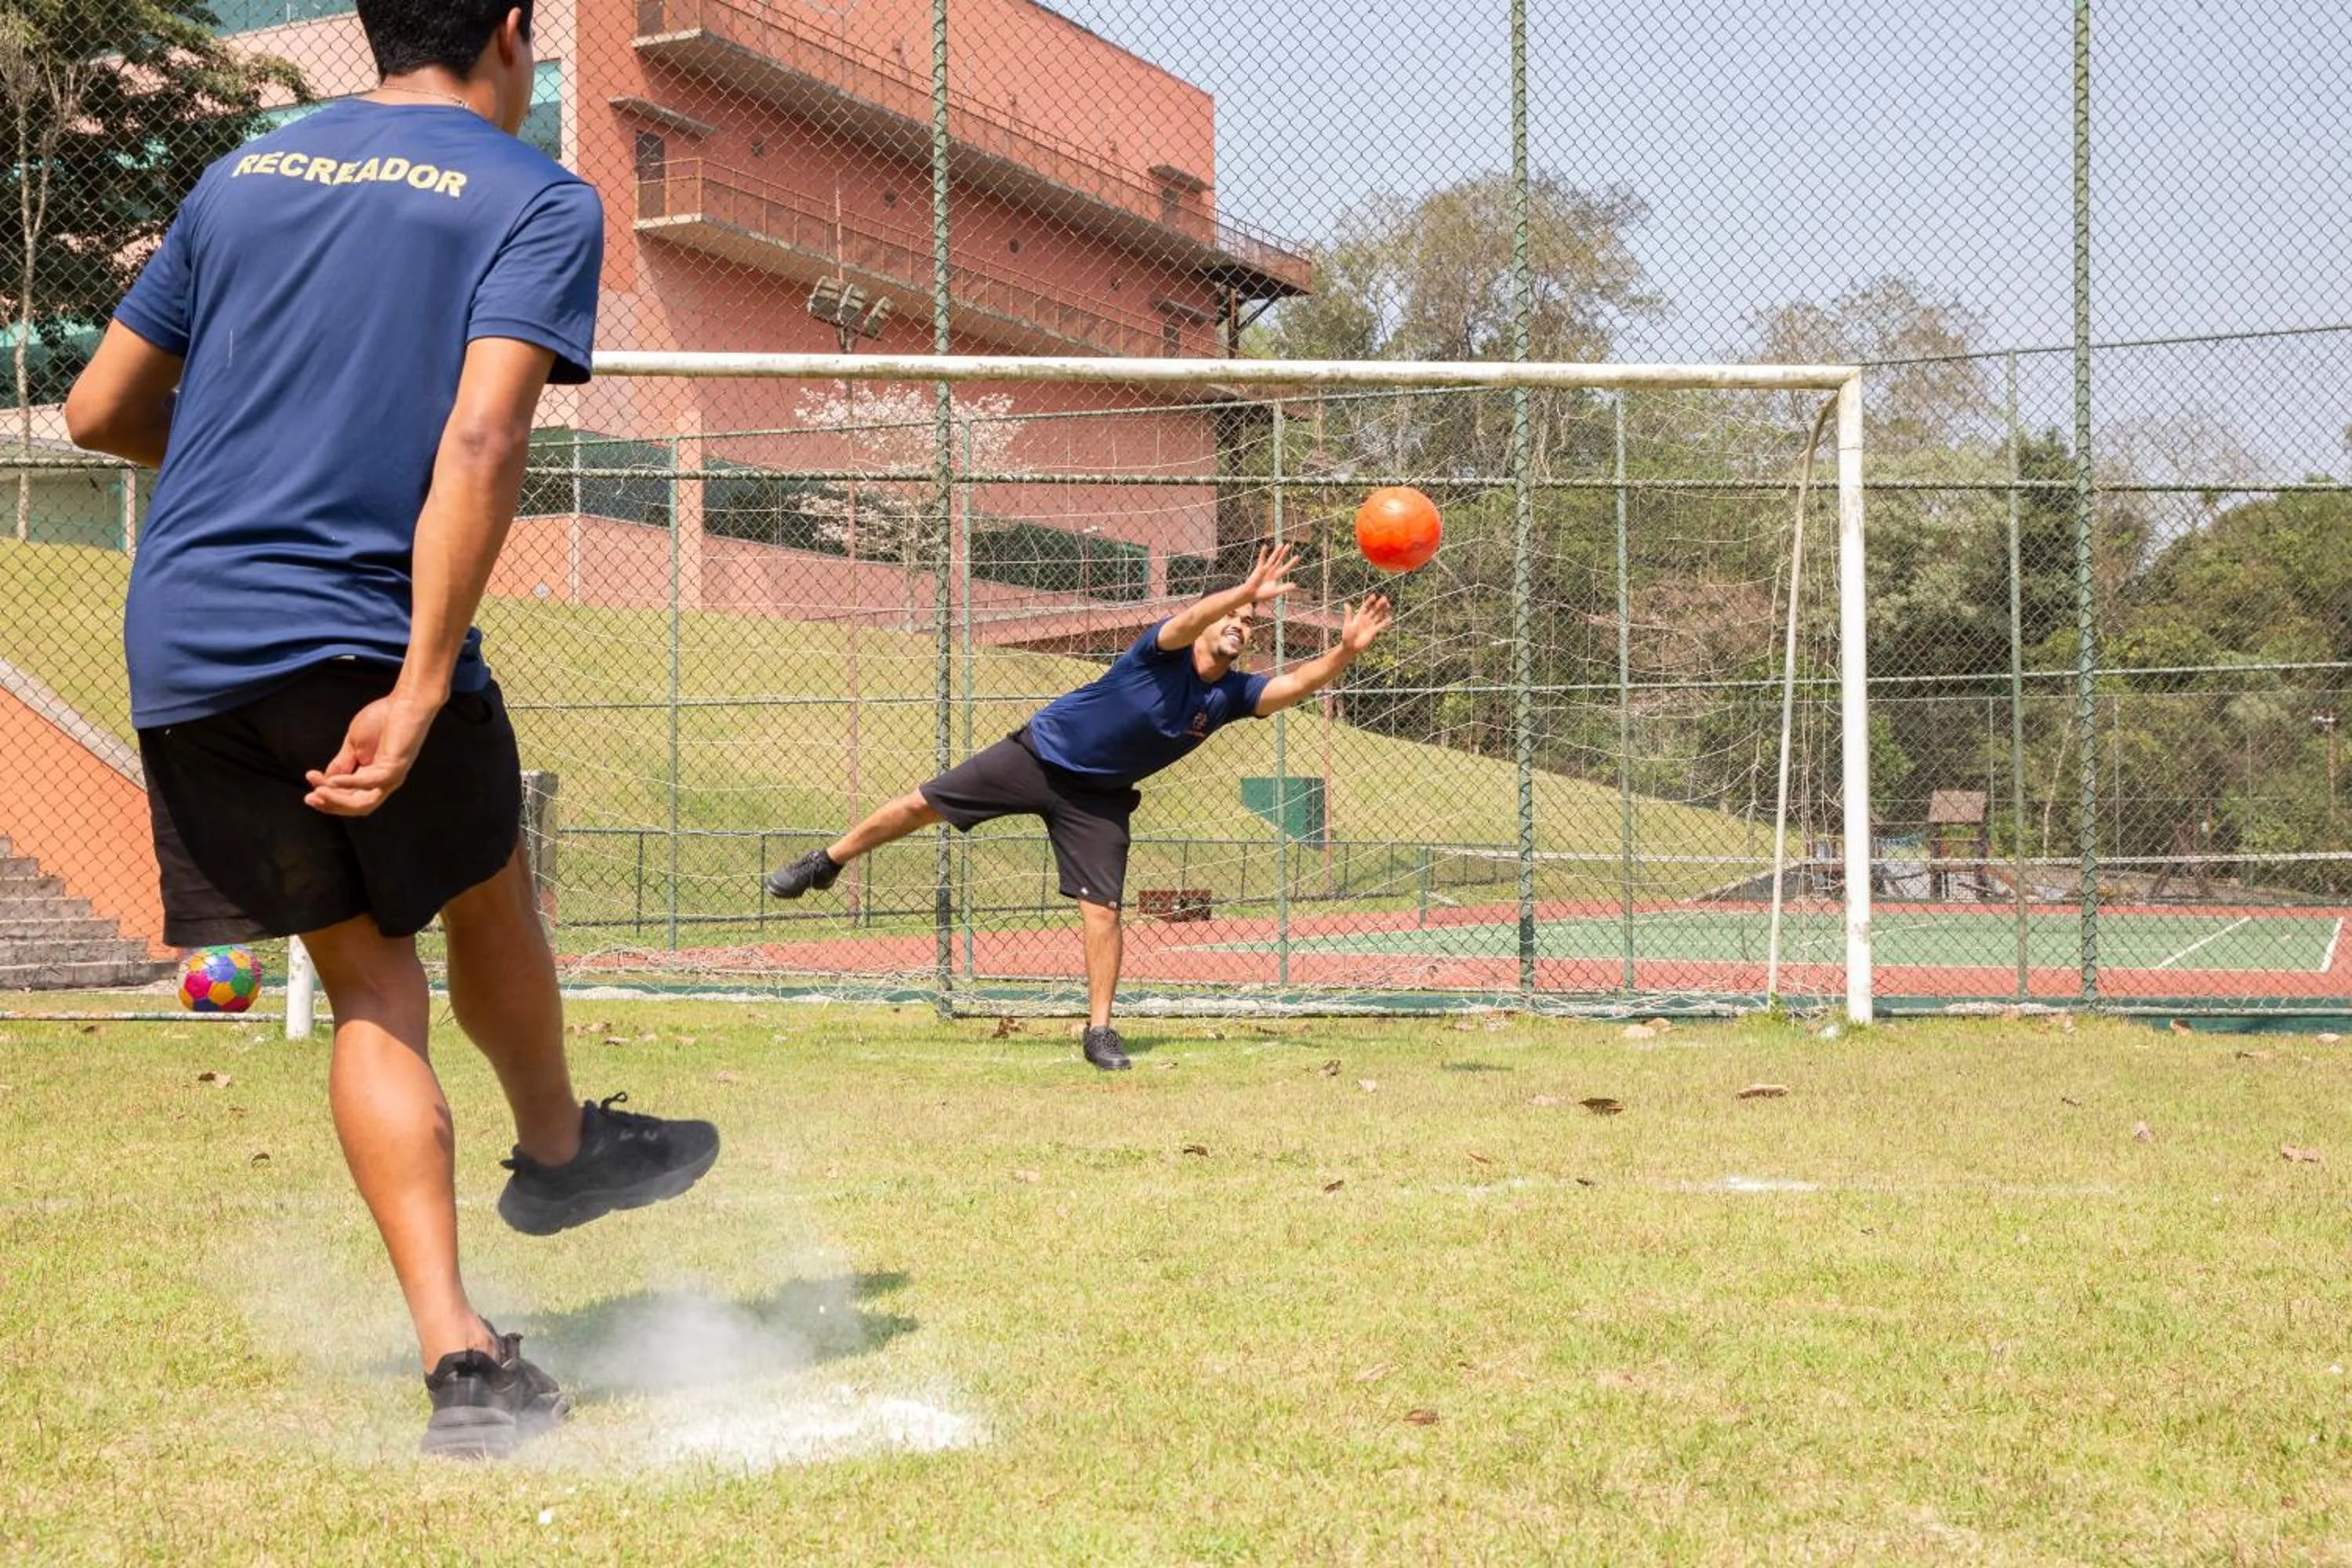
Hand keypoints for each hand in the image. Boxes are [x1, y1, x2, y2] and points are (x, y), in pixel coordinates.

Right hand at [304, 691, 443, 816]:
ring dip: (338, 800)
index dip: (327, 792)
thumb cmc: (382, 719)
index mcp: (373, 777)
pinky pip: (371, 782)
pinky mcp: (395, 767)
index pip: (349, 797)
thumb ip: (341, 764)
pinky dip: (350, 784)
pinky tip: (333, 781)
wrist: (405, 702)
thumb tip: (326, 781)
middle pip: (356, 806)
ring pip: (363, 802)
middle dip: (330, 804)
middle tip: (310, 798)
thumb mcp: (353, 744)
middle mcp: (383, 782)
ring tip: (319, 793)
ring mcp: (391, 776)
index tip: (309, 778)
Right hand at [1241, 540, 1300, 604]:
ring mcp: (1266, 569)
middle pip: (1280, 560)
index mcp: (1277, 576)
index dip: (1292, 562)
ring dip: (1276, 551)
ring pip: (1272, 558)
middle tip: (1289, 545)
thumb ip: (1284, 588)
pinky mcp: (1259, 568)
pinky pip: (1261, 559)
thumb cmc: (1263, 595)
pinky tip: (1265, 546)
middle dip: (1284, 553)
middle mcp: (1272, 571)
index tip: (1298, 556)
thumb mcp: (1275, 591)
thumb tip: (1295, 585)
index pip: (1286, 568)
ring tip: (1281, 544)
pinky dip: (1263, 553)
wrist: (1251, 595)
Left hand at [1340, 594, 1392, 653]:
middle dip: (1379, 604)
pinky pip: (1381, 625)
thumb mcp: (1347, 624)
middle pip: (1374, 609)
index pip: (1365, 606)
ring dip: (1383, 610)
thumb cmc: (1347, 636)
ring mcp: (1370, 625)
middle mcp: (1366, 619)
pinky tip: (1390, 617)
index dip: (1370, 601)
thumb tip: (1346, 603)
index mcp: (1359, 616)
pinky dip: (1385, 622)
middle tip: (1385, 598)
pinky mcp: (1374, 631)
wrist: (1351, 647)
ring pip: (1378, 615)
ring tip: (1388, 605)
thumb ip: (1348, 614)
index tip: (1374, 595)